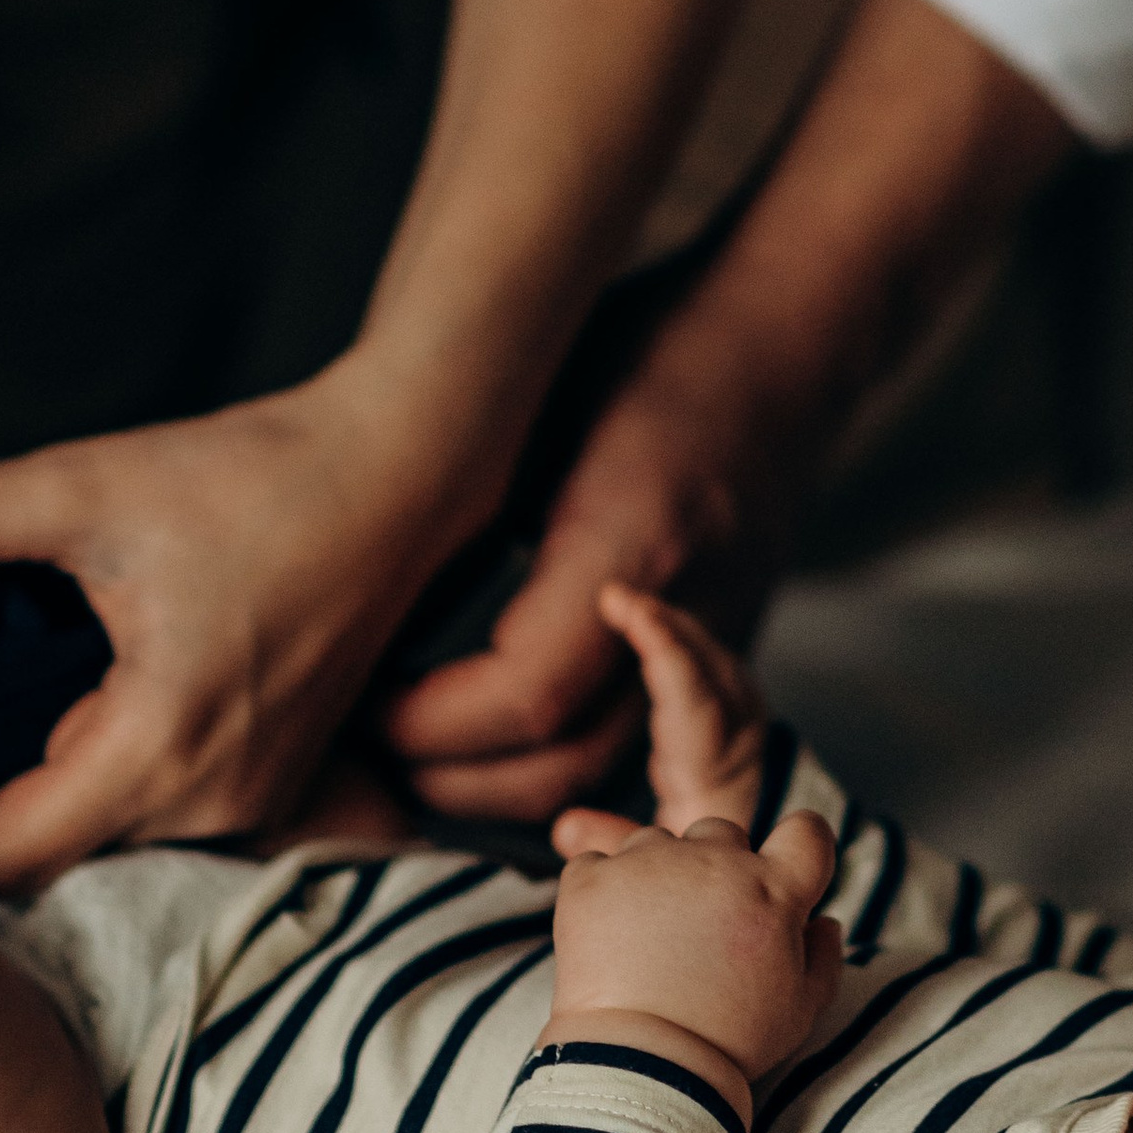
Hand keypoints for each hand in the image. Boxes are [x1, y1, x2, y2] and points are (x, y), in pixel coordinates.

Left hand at [0, 364, 467, 889]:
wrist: (400, 469)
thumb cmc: (256, 475)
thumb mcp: (82, 481)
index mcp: (165, 743)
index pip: (10, 852)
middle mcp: (219, 797)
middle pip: (55, 849)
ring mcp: (258, 796)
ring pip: (109, 828)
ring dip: (54, 775)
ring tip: (29, 682)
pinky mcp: (279, 774)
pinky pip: (163, 802)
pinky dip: (114, 763)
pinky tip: (106, 679)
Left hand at [384, 0, 1071, 822]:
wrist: (779, 343)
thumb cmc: (644, 353)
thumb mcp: (529, 414)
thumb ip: (460, 522)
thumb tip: (352, 618)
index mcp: (635, 543)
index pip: (527, 695)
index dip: (430, 724)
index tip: (359, 703)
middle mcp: (689, 615)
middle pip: (569, 763)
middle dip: (454, 780)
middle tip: (366, 745)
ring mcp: (715, 645)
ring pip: (607, 774)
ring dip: (504, 789)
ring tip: (417, 755)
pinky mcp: (720, 658)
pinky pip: (637, 748)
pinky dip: (562, 764)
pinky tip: (496, 748)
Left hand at [546, 806, 842, 1104]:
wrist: (639, 1069)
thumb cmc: (727, 1044)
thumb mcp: (800, 1013)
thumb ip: (822, 957)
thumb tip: (823, 921)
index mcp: (772, 889)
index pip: (806, 831)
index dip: (798, 846)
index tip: (780, 873)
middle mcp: (714, 861)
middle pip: (722, 834)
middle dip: (716, 869)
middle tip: (701, 931)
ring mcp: (649, 864)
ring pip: (658, 843)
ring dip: (657, 877)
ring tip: (647, 943)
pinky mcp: (592, 878)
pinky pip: (598, 862)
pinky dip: (603, 891)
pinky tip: (609, 940)